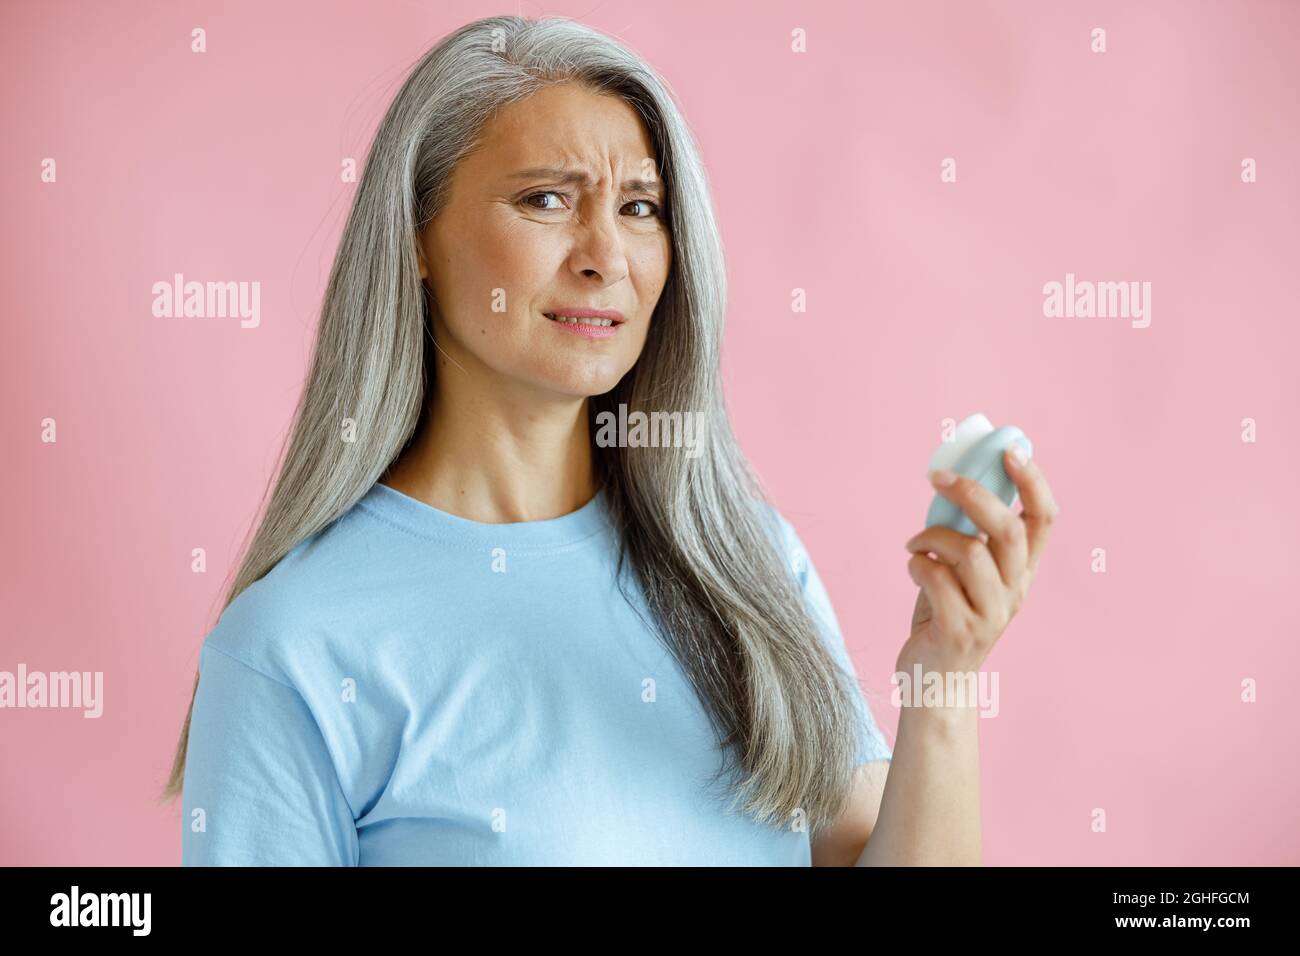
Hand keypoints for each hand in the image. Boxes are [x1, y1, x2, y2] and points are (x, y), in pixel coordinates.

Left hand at [898, 445, 1057, 676]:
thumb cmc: (945, 617)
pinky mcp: (960, 631)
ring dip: (931, 536)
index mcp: (1020, 571)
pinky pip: (937, 579)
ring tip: (914, 545)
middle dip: (971, 494)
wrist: (936, 682)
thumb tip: (951, 483)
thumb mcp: (964, 573)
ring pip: (969, 552)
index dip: (1033, 481)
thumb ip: (966, 536)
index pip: (1044, 519)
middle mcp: (1014, 591)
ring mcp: (991, 614)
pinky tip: (912, 568)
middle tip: (936, 478)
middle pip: (1008, 530)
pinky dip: (917, 564)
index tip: (1011, 449)